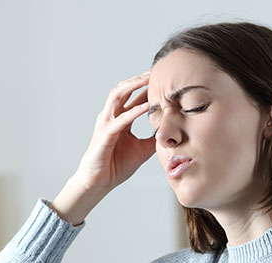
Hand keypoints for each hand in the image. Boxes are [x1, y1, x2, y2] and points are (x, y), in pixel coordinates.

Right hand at [74, 70, 156, 192]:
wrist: (99, 182)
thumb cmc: (116, 166)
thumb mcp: (143, 150)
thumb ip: (154, 138)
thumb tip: (172, 133)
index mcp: (120, 119)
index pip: (133, 97)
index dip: (146, 88)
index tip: (163, 79)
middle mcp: (111, 117)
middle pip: (123, 90)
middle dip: (138, 79)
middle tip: (156, 71)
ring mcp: (106, 124)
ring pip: (117, 96)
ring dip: (132, 86)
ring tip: (148, 79)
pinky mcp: (104, 135)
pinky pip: (120, 120)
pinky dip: (133, 111)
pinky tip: (146, 106)